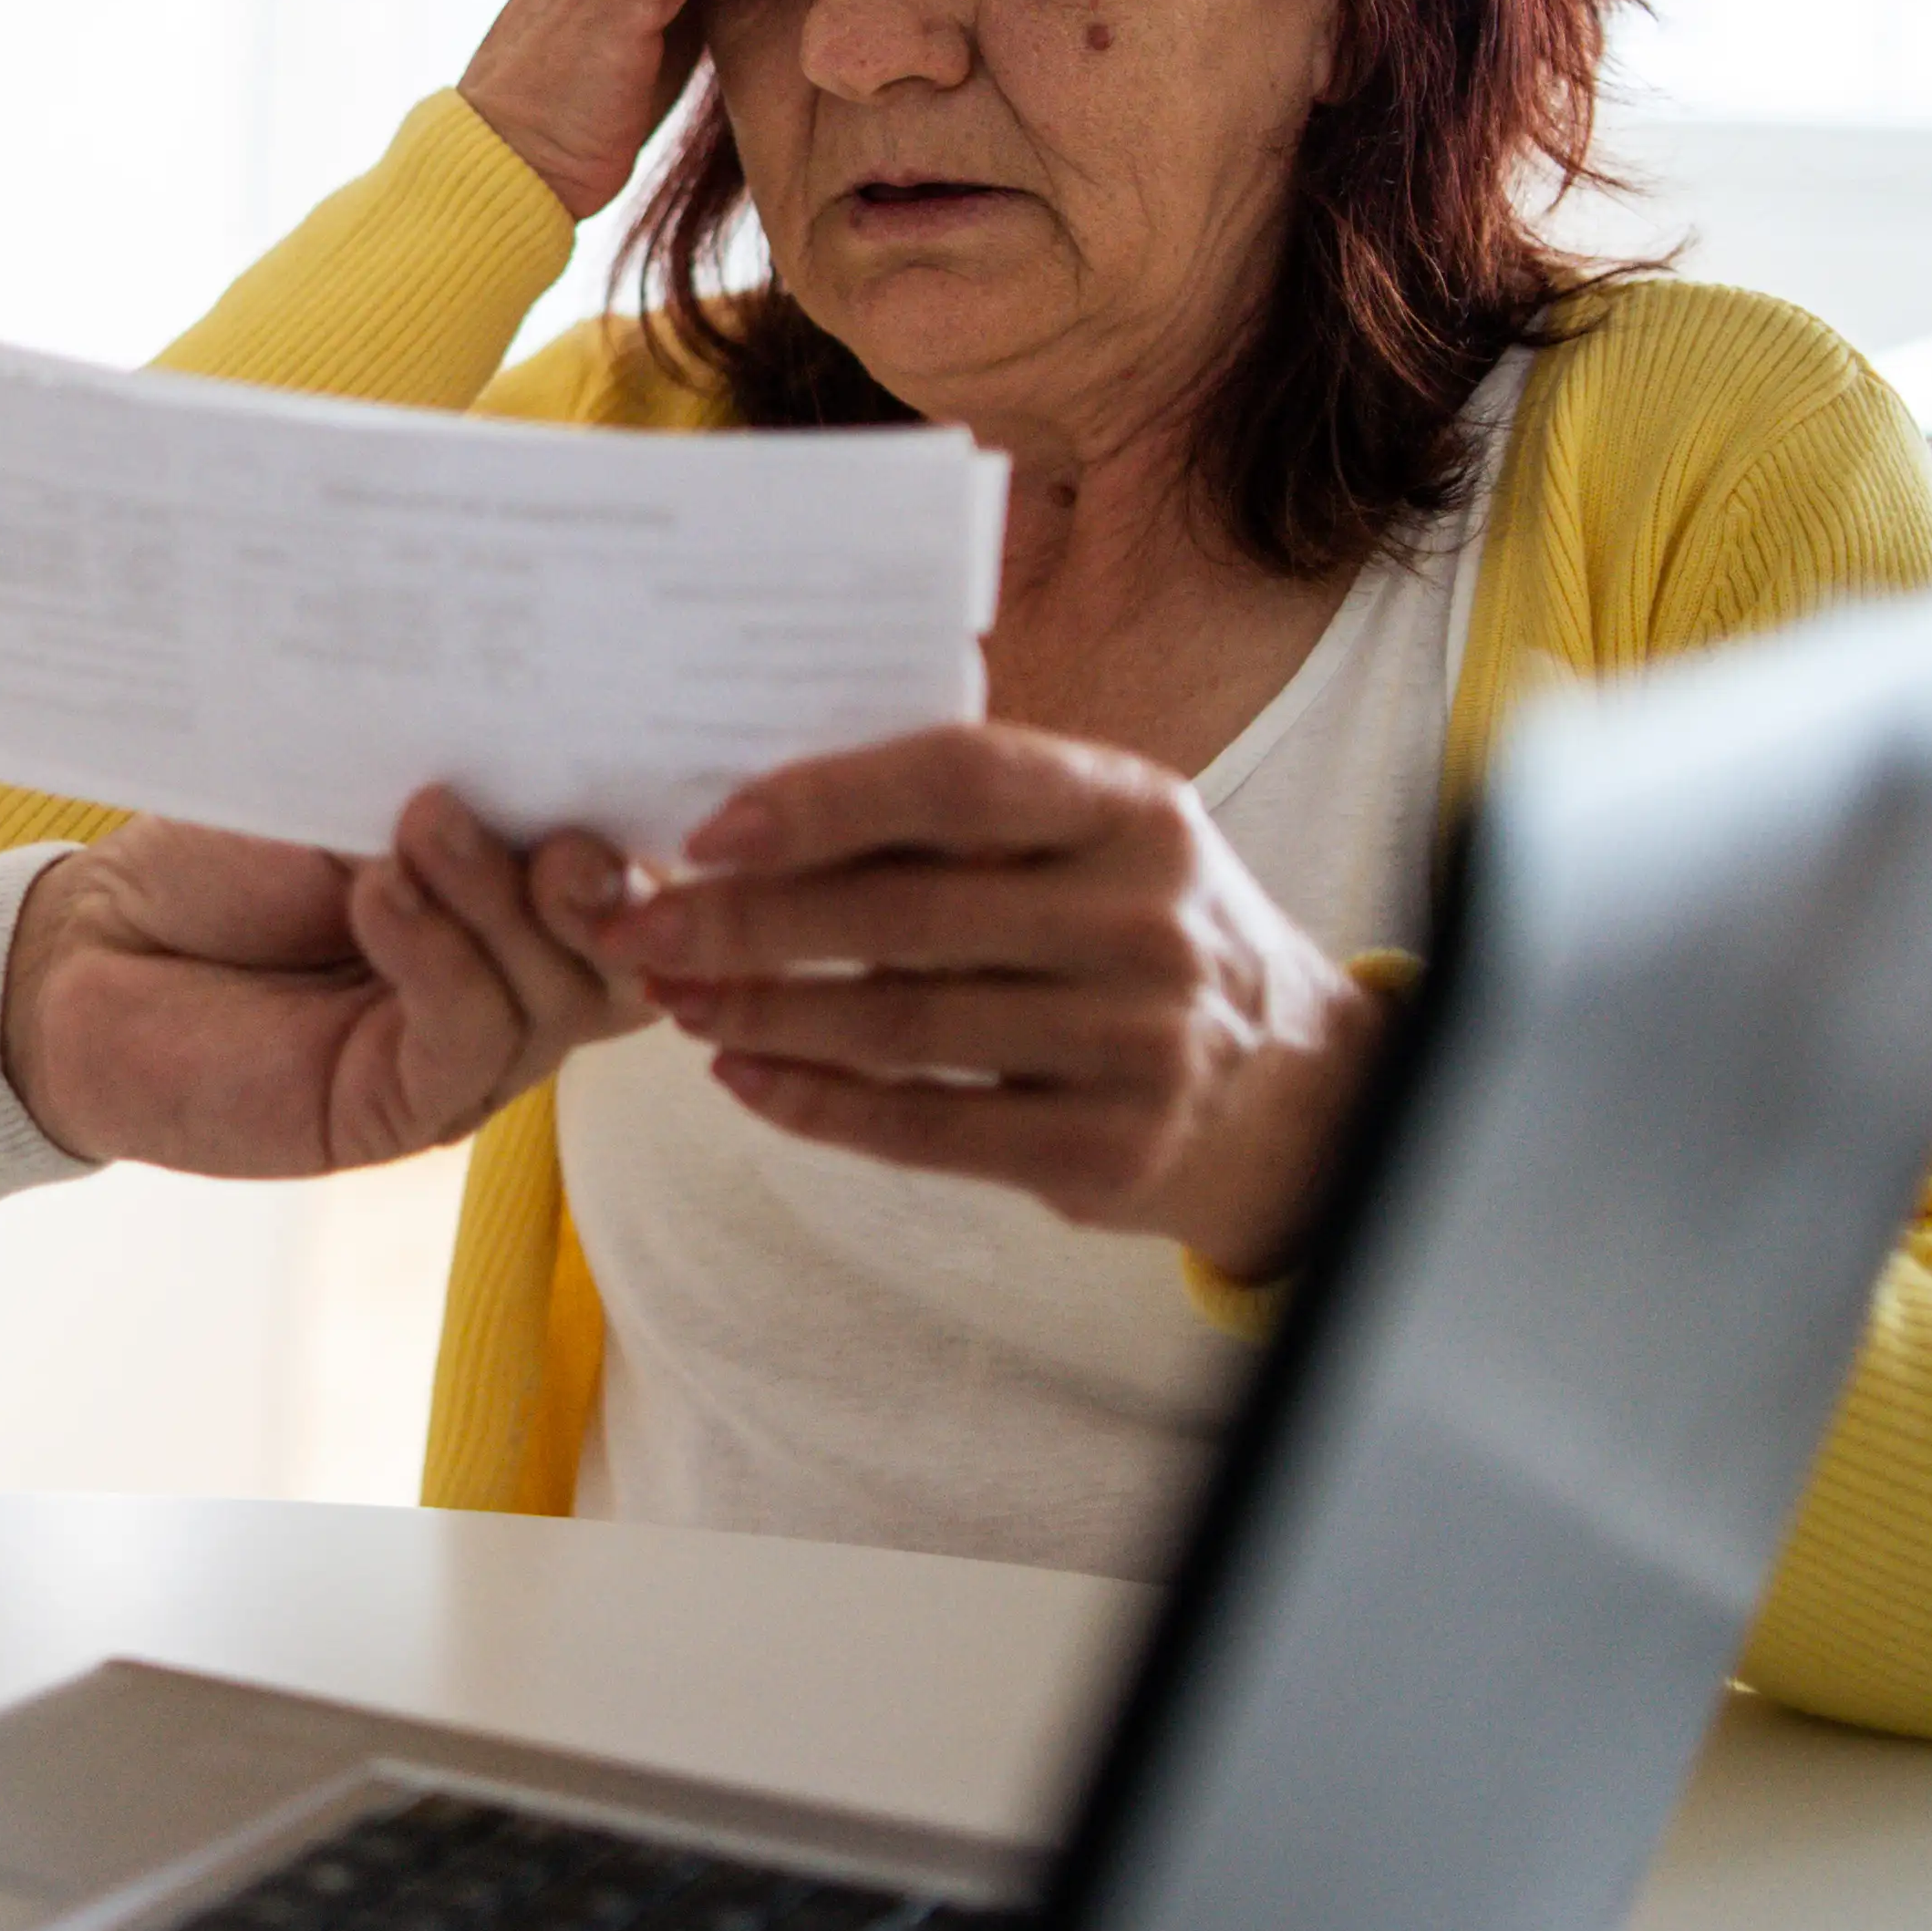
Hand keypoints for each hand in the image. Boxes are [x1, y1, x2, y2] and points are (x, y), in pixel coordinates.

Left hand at [0, 792, 649, 1179]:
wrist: (85, 950)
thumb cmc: (217, 866)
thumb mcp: (345, 806)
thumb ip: (451, 804)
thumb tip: (548, 762)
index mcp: (509, 909)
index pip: (628, 888)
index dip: (652, 843)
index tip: (635, 769)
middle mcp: (506, 991)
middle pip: (616, 959)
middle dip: (599, 889)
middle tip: (555, 829)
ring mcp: (460, 1060)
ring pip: (551, 1000)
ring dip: (497, 904)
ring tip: (424, 824)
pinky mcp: (397, 1112)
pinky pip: (464, 1041)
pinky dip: (437, 958)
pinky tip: (379, 897)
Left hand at [598, 726, 1381, 1280]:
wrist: (1289, 1086)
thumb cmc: (1133, 929)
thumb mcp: (1093, 842)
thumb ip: (964, 818)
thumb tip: (750, 810)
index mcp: (1133, 810)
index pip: (958, 781)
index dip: (824, 802)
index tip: (708, 830)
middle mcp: (1145, 920)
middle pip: (905, 917)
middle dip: (748, 923)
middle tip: (642, 928)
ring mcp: (1138, 1042)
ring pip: (902, 1028)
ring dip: (765, 1014)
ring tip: (679, 997)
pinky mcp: (1111, 1149)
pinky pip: (926, 1129)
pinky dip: (817, 1104)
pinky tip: (744, 1075)